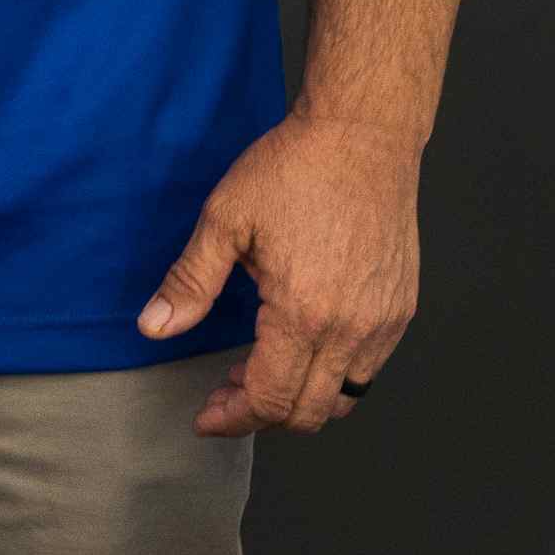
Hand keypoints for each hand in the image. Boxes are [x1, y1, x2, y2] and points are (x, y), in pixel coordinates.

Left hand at [136, 111, 423, 434]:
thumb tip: (153, 328)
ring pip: (344, 398)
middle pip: (308, 413)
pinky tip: (300, 348)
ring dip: (299, 400)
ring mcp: (383, 323)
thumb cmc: (293, 170)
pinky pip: (368, 369)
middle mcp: (352, 330)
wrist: (362, 137)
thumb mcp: (225, 220)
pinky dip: (332, 377)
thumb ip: (190, 283)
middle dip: (260, 417)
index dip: (232, 417)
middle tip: (224, 396)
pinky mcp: (401, 309)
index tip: (206, 416)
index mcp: (303, 314)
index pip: (269, 399)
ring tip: (258, 373)